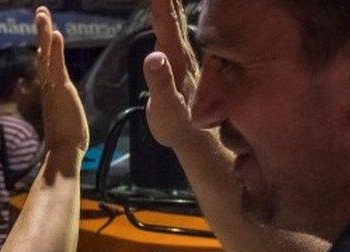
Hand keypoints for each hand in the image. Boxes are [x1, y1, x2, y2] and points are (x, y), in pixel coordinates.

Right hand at [35, 7, 88, 155]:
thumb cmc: (66, 138)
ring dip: (45, 33)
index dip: (46, 45)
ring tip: (42, 14)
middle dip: (42, 32)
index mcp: (51, 89)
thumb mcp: (66, 116)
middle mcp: (48, 85)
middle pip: (43, 53)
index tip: (46, 29)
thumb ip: (63, 107)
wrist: (63, 150)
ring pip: (47, 55)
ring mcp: (53, 87)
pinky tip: (55, 34)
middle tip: (40, 11)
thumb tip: (63, 108)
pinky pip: (57, 66)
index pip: (48, 62)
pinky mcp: (61, 91)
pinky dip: (56, 50)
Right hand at [144, 0, 207, 147]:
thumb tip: (154, 56)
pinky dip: (172, 16)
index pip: (167, 22)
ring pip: (178, 20)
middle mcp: (182, 51)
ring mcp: (184, 56)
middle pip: (174, 15)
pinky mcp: (183, 62)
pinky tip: (170, 13)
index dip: (161, 1)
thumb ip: (160, 82)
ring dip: (171, 2)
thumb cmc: (178, 125)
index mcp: (176, 57)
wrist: (195, 138)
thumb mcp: (166, 107)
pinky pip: (177, 31)